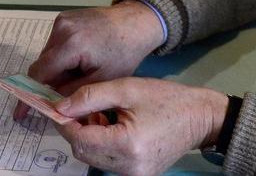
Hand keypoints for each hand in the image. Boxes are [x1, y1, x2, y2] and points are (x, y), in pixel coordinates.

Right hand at [27, 2, 163, 96]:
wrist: (136, 22)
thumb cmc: (124, 53)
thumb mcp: (103, 80)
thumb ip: (74, 93)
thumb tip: (52, 105)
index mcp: (70, 44)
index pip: (39, 73)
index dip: (29, 95)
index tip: (20, 114)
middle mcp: (61, 29)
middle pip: (42, 65)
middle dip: (48, 84)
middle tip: (62, 99)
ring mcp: (61, 21)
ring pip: (48, 56)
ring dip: (56, 71)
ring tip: (79, 77)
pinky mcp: (64, 18)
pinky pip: (55, 45)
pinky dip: (62, 58)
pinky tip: (80, 63)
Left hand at [54, 78, 228, 175]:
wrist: (199, 117)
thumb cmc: (165, 99)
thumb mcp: (126, 88)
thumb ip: (90, 96)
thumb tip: (59, 106)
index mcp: (126, 145)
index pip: (79, 138)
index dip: (64, 122)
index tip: (56, 105)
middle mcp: (128, 168)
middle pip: (82, 152)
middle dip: (75, 129)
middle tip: (79, 106)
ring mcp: (134, 175)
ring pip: (92, 158)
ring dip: (87, 137)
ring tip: (99, 115)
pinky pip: (107, 162)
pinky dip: (101, 145)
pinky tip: (110, 127)